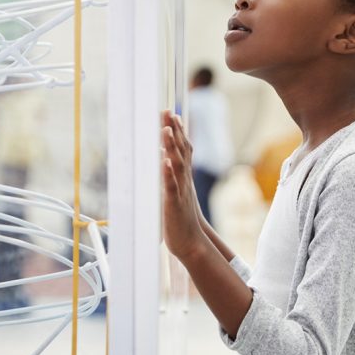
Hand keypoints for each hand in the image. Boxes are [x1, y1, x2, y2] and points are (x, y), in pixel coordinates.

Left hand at [161, 110, 208, 260]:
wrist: (191, 242)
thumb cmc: (181, 217)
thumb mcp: (177, 192)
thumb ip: (172, 176)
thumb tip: (164, 158)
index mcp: (184, 177)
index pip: (183, 149)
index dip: (178, 131)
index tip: (171, 113)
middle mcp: (184, 180)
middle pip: (181, 151)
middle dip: (174, 131)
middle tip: (169, 112)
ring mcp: (180, 191)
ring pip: (177, 165)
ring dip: (172, 147)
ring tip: (167, 130)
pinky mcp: (173, 204)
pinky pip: (171, 187)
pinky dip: (168, 174)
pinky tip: (165, 162)